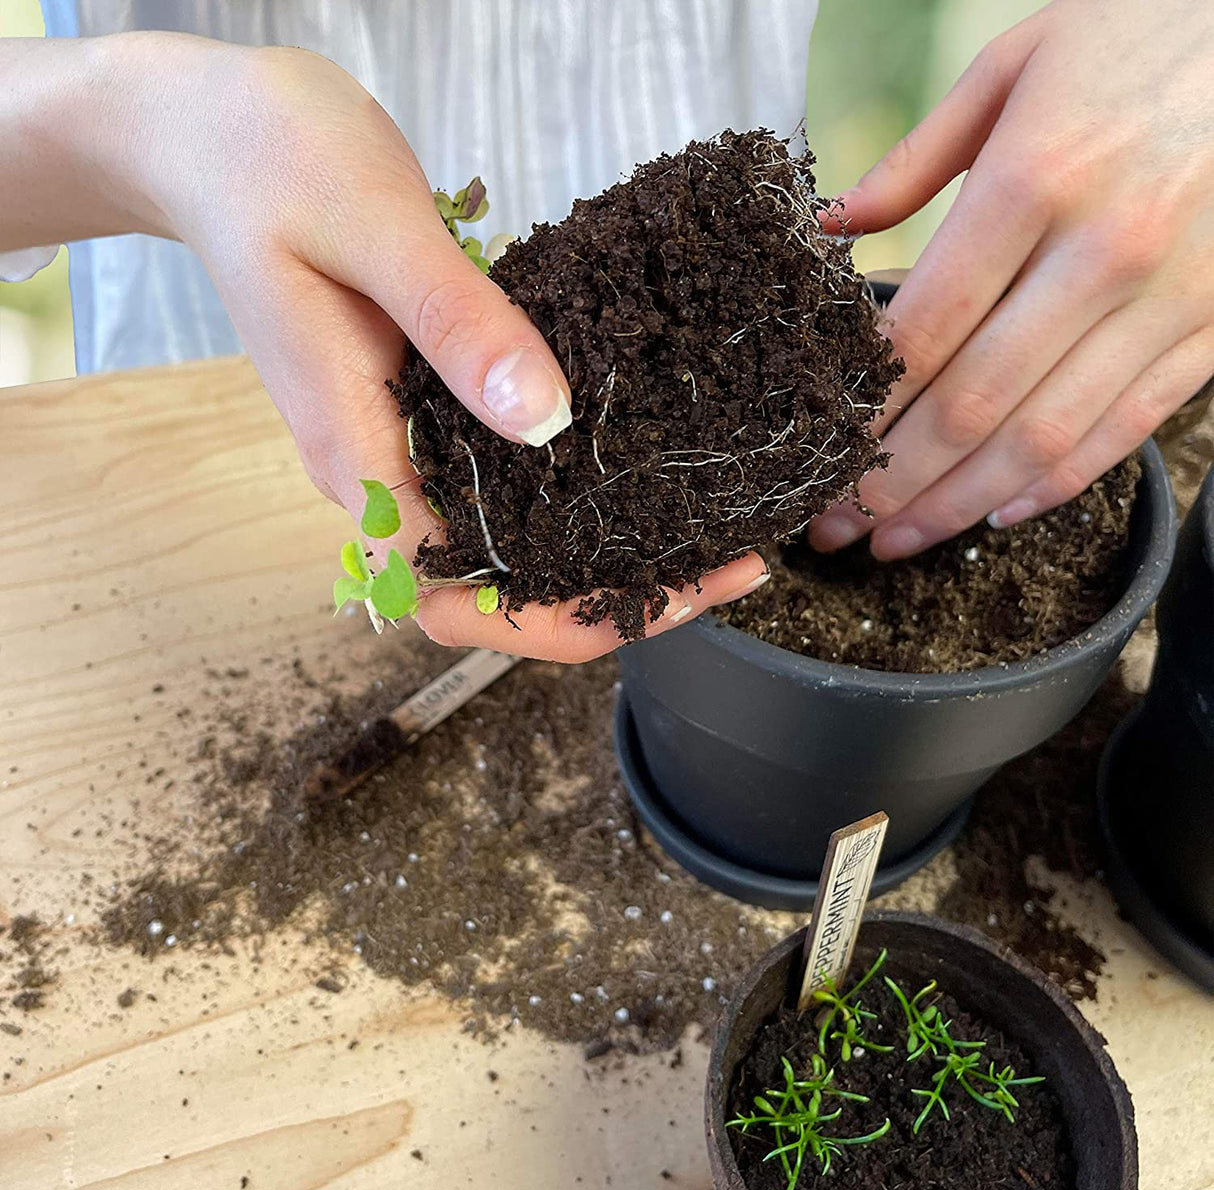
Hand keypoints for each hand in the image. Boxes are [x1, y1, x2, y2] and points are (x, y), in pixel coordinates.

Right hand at [13, 34, 761, 659]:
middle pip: (490, 589)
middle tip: (724, 564)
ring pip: (502, 543)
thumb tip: (545, 419)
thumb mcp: (373, 227)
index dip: (549, 622)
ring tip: (706, 531)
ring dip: (600, 555)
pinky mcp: (416, 407)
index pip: (447, 594)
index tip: (658, 595)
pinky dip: (575, 494)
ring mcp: (393, 443)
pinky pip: (501, 481)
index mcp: (353, 450)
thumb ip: (456, 324)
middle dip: (605, 599)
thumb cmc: (266, 162)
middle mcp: (374, 469)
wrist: (200, 138)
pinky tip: (643, 463)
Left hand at [810, 0, 1213, 559]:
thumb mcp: (1014, 62)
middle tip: (833, 527)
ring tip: (896, 540)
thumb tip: (831, 227)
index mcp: (1037, 178)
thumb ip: (915, 157)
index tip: (818, 458)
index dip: (862, 411)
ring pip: (1045, 435)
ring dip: (959, 503)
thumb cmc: (1139, 31)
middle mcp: (1105, 250)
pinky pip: (1126, 426)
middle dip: (891, 481)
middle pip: (973, 403)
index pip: (922, 330)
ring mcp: (1169, 295)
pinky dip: (1057, 481)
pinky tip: (997, 511)